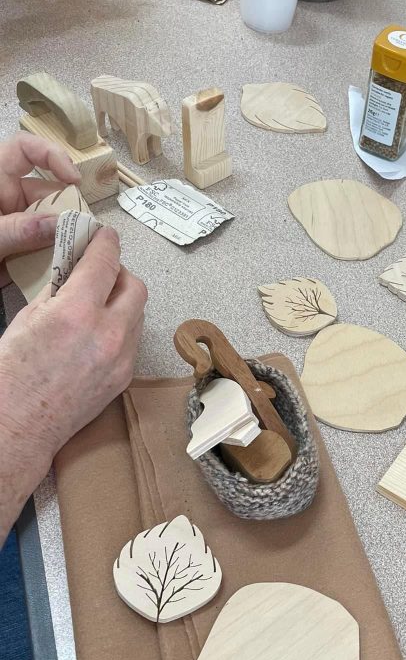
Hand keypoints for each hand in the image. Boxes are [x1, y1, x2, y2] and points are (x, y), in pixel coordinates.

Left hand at [0, 133, 81, 287]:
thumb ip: (19, 229)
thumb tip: (61, 225)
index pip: (27, 151)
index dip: (54, 157)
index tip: (74, 181)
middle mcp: (4, 199)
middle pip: (46, 195)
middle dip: (66, 213)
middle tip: (85, 234)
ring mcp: (10, 226)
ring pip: (47, 227)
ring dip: (62, 241)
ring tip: (78, 257)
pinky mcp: (13, 252)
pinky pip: (39, 251)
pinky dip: (51, 260)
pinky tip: (61, 271)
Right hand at [0, 227, 147, 460]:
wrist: (20, 423)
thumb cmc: (13, 372)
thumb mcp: (28, 318)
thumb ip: (58, 291)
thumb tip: (74, 273)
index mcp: (78, 312)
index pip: (105, 263)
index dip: (106, 243)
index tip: (105, 236)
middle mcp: (108, 333)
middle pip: (135, 287)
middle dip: (121, 273)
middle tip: (102, 272)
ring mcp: (121, 358)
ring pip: (138, 314)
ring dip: (123, 302)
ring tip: (99, 303)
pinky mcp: (125, 377)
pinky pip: (133, 341)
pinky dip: (122, 328)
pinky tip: (99, 332)